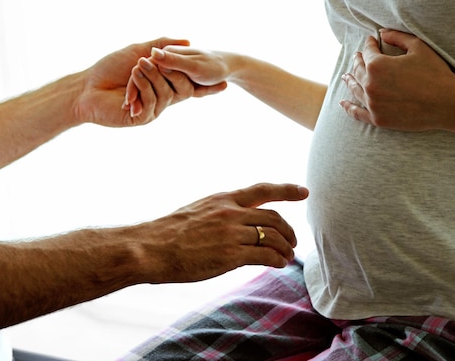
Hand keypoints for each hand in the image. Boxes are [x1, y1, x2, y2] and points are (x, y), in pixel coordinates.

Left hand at [75, 37, 222, 126]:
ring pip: (167, 93)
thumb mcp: (138, 50)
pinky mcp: (142, 117)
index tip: (226, 85)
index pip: (190, 86)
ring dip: (151, 76)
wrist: (86, 86)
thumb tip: (188, 40)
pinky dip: (143, 87)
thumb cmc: (109, 68)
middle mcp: (162, 98)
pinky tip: (130, 82)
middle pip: (183, 87)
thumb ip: (162, 45)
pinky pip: (153, 101)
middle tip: (153, 59)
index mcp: (163, 83)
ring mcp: (153, 109)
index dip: (207, 88)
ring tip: (136, 66)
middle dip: (172, 71)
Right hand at [138, 183, 308, 282]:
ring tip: (288, 256)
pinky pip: (265, 256)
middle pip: (274, 218)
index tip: (304, 192)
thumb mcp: (198, 210)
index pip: (263, 190)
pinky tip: (279, 265)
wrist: (150, 248)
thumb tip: (238, 220)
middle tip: (293, 241)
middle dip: (289, 231)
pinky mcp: (230, 256)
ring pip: (273, 238)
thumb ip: (221, 212)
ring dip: (286, 248)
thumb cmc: (169, 233)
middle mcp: (231, 213)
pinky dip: (278, 260)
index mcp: (223, 199)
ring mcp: (231, 234)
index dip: (287, 190)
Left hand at [339, 29, 454, 131]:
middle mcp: (370, 85)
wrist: (447, 103)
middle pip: (359, 70)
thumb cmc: (435, 72)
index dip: (369, 44)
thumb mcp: (418, 47)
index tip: (371, 40)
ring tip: (346, 76)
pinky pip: (358, 113)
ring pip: (356, 90)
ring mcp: (373, 104)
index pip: (368, 52)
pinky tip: (343, 103)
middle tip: (357, 57)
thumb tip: (381, 32)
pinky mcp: (378, 120)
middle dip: (358, 61)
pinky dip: (349, 108)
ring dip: (350, 81)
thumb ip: (397, 37)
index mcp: (377, 65)